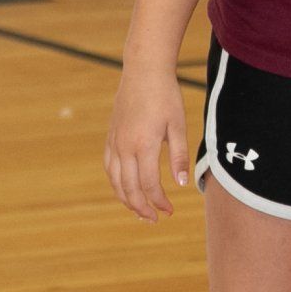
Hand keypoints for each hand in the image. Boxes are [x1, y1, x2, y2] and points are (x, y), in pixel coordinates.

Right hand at [104, 65, 189, 222]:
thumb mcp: (179, 124)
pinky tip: (125, 189)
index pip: (149, 184)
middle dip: (142, 207)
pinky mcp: (110, 137)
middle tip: (155, 219)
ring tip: (140, 212)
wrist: (144, 71)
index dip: (159, 202)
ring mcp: (114, 142)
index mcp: (144, 145)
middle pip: (129, 188)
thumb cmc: (166, 96)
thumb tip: (181, 185)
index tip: (169, 211)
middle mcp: (125, 147)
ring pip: (115, 181)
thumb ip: (179, 155)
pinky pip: (109, 167)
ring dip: (126, 199)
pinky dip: (116, 183)